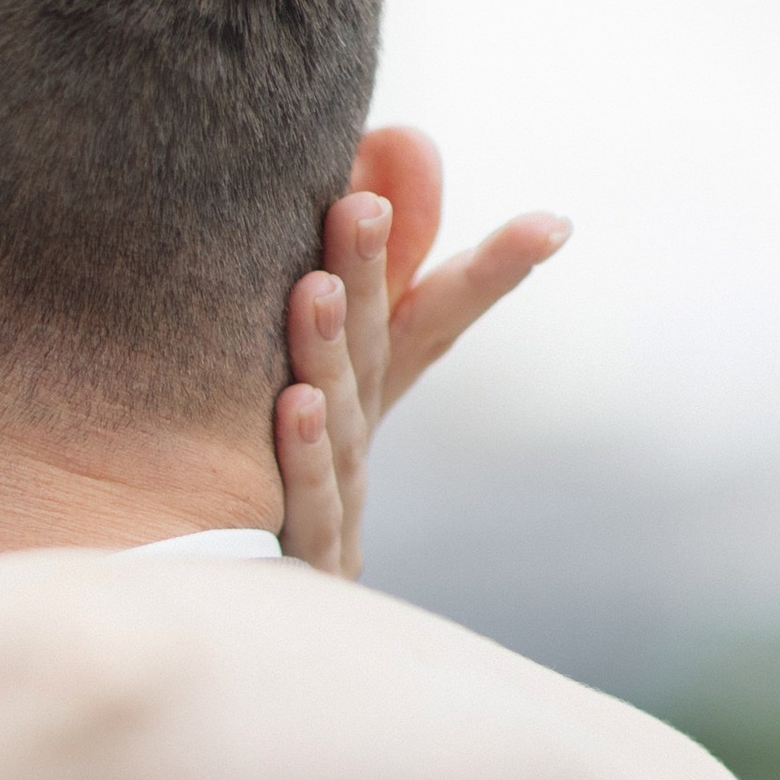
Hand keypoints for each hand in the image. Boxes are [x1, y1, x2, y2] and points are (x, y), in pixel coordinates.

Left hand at [274, 127, 571, 576]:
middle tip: (360, 204)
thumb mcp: (307, 370)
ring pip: (339, 421)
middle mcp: (358, 446)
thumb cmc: (260, 483)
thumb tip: (395, 141)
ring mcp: (334, 507)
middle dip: (374, 274)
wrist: (226, 639)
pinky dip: (299, 456)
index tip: (553, 225)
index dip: (491, 269)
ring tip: (316, 284)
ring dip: (328, 350)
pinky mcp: (295, 568)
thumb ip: (358, 264)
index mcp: (363, 394)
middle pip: (375, 349)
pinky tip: (291, 406)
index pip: (435, 316)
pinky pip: (303, 503)